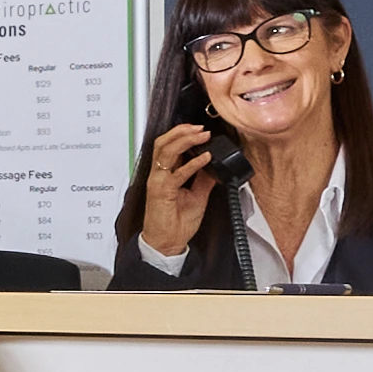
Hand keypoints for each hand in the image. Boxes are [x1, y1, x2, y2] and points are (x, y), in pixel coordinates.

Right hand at [130, 117, 224, 257]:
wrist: (166, 244)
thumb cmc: (175, 224)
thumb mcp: (197, 196)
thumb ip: (203, 179)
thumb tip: (214, 166)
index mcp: (165, 175)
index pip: (169, 146)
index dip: (183, 134)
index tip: (201, 131)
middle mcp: (159, 175)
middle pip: (163, 142)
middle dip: (182, 131)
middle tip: (200, 128)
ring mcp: (158, 181)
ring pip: (165, 150)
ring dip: (185, 140)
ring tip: (201, 135)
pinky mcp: (162, 191)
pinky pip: (177, 173)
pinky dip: (193, 163)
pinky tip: (205, 158)